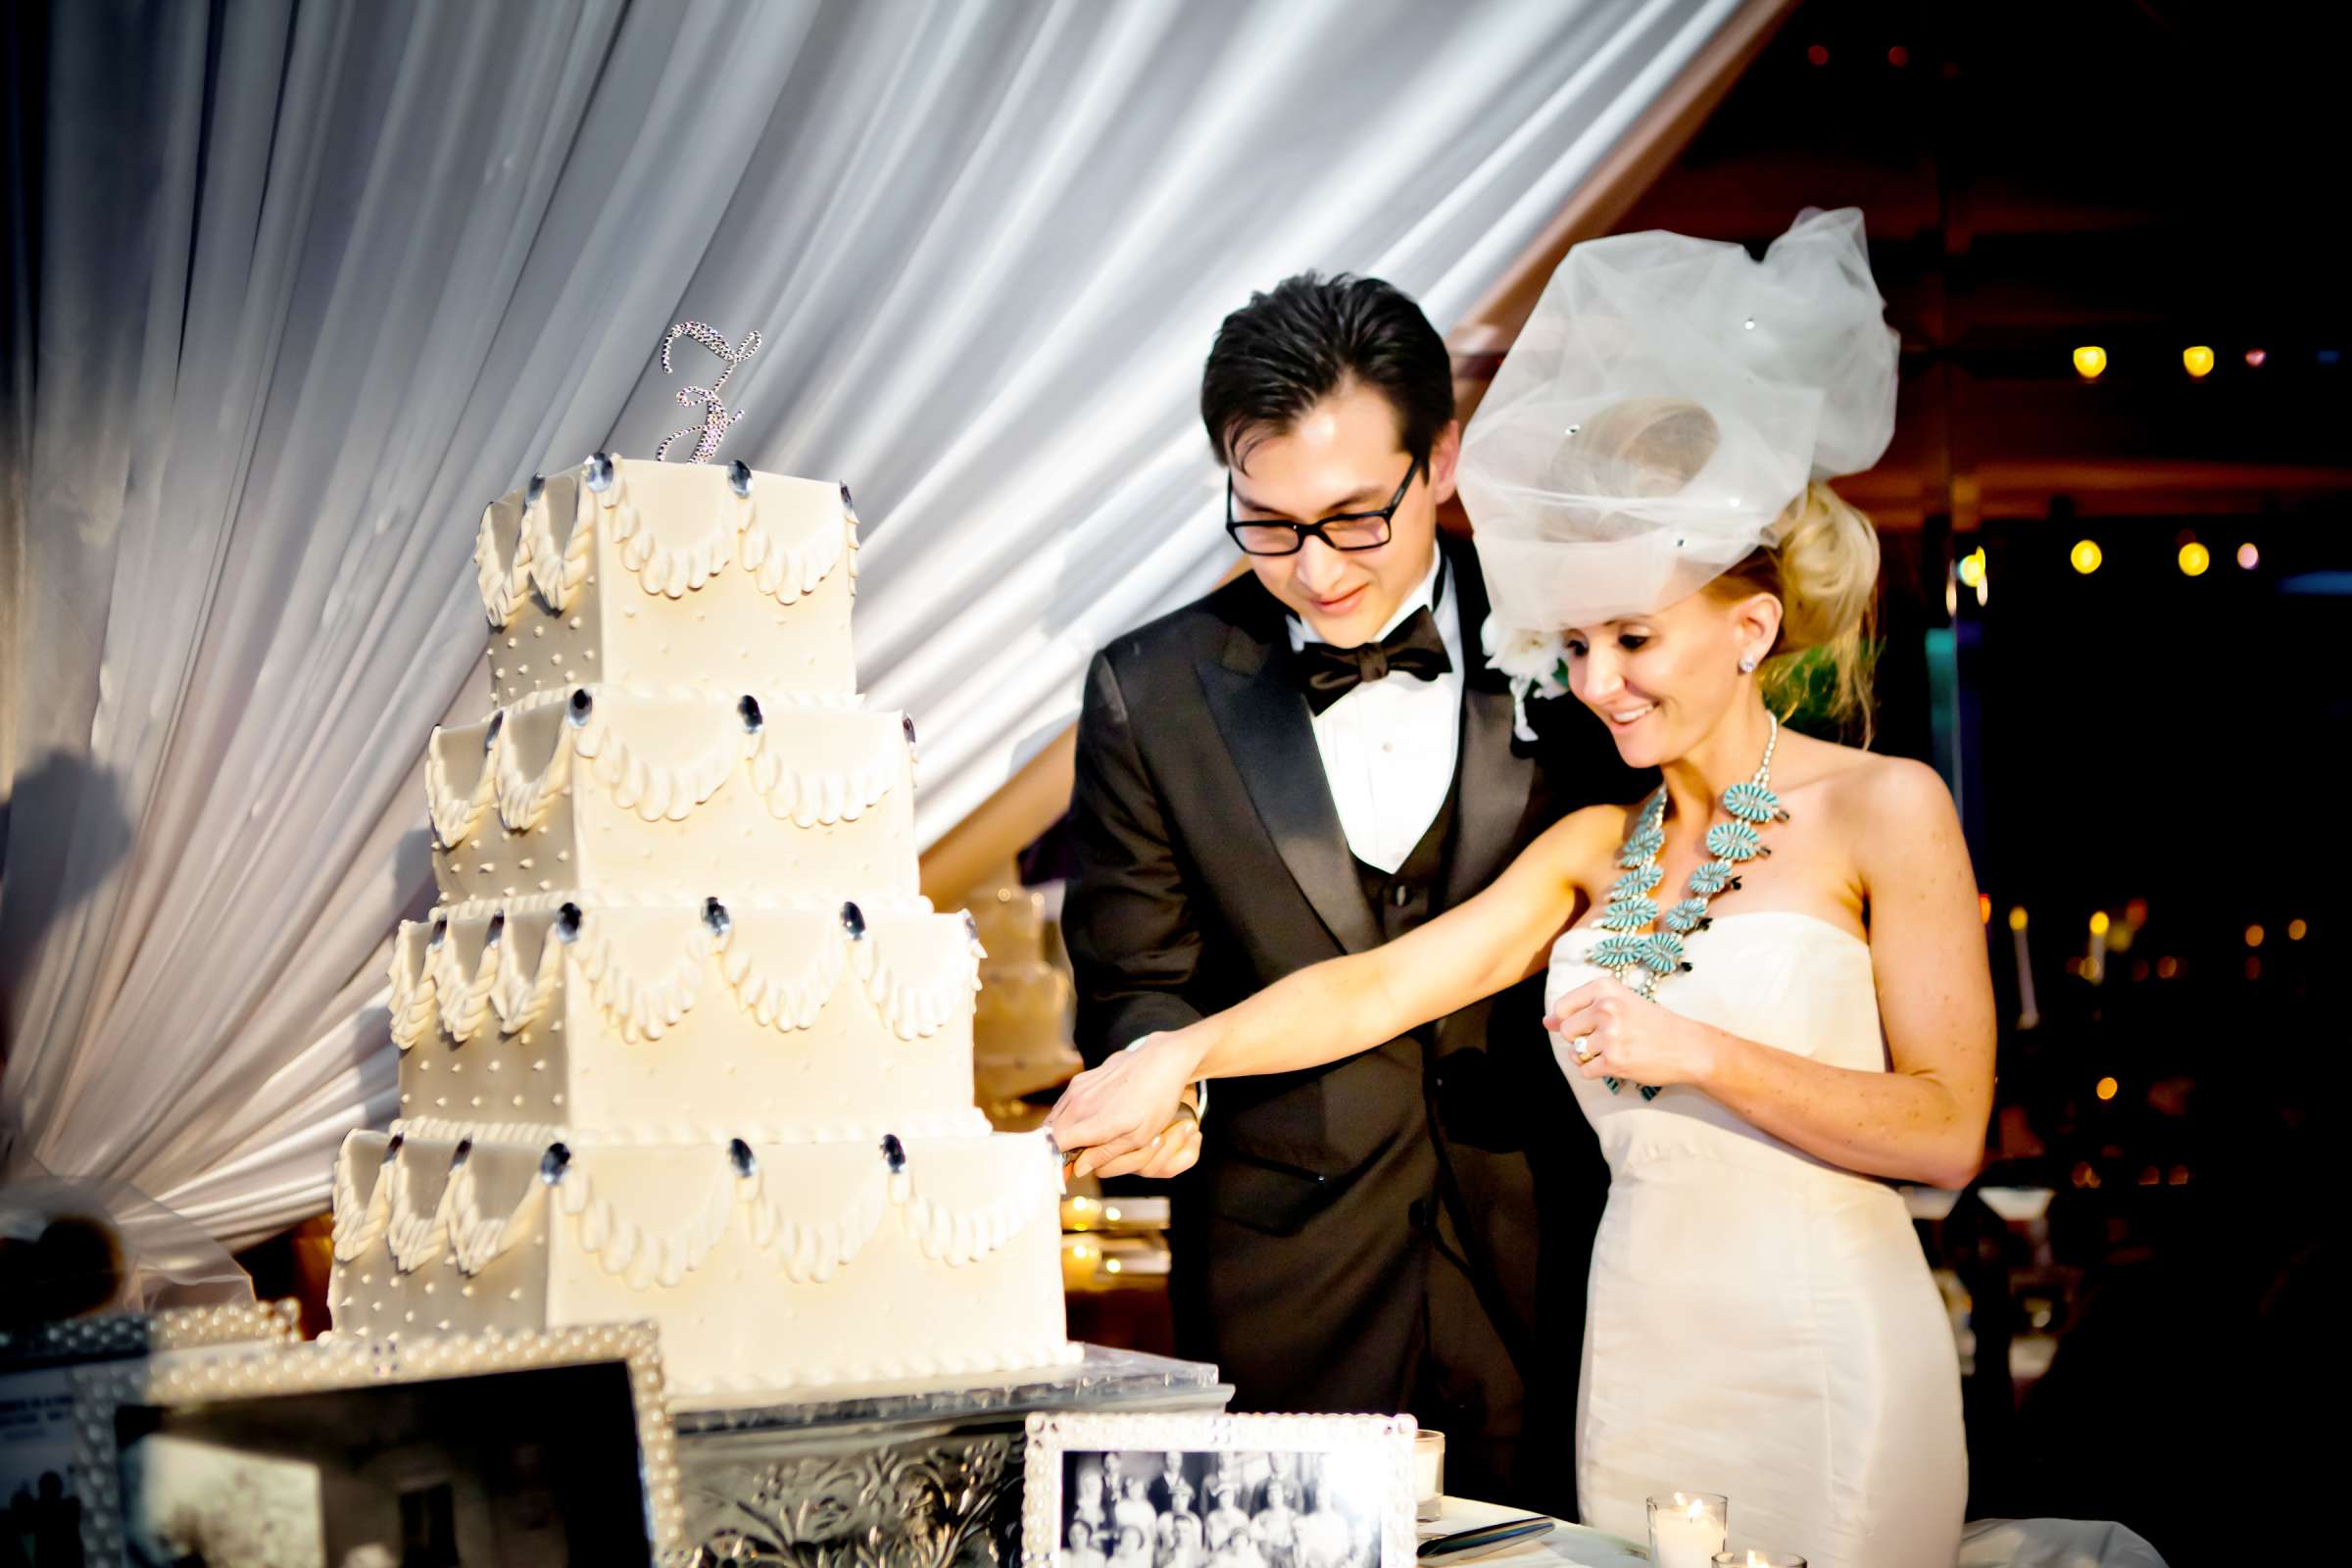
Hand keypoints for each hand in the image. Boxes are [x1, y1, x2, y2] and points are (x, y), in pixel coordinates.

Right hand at [1047, 1033, 1206, 1180]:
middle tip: (1074, 1159)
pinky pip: (1065, 1104)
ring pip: (1055, 1118)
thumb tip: (1080, 1168)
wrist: (1163, 1060)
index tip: (1064, 1172)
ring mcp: (1077, 1089)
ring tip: (1083, 1142)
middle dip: (1057, 1148)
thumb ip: (1105, 1153)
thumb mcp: (1138, 1137)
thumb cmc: (1157, 1101)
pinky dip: (1069, 1117)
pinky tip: (1089, 1121)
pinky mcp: (1081, 1079)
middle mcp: (1077, 1104)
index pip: (1053, 1146)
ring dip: (1062, 1133)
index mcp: (1091, 1123)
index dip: (1054, 1162)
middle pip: (1049, 1133)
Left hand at [1545, 974, 1716, 1091]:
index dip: (1571, 1020)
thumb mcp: (1619, 1003)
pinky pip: (1585, 1071)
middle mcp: (1605, 1007)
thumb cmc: (1653, 1023)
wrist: (1688, 1047)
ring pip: (1575, 1053)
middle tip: (1609, 1039)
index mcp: (1604, 987)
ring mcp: (1609, 1035)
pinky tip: (1618, 1063)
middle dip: (1581, 1040)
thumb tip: (1546, 1023)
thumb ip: (1580, 1009)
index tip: (1592, 1024)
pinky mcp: (1614, 1061)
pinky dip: (1598, 1072)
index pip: (1562, 1007)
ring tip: (1615, 1050)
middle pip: (1566, 1031)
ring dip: (1590, 1057)